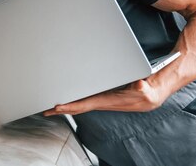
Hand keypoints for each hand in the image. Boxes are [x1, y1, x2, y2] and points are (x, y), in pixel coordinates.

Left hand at [43, 78, 164, 115]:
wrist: (150, 96)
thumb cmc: (147, 92)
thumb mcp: (146, 87)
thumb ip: (142, 86)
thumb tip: (139, 85)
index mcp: (108, 100)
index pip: (85, 104)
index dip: (70, 106)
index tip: (57, 106)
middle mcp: (102, 101)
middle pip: (77, 107)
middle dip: (61, 109)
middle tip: (45, 110)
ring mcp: (101, 100)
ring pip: (79, 105)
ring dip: (65, 106)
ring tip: (51, 107)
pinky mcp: (102, 96)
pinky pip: (83, 101)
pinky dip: (72, 102)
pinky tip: (66, 101)